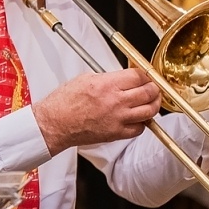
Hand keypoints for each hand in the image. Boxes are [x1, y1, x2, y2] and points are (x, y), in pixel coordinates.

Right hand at [32, 68, 160, 152]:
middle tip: (152, 88)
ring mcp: (117, 119)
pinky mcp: (116, 133)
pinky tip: (137, 118)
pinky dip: (142, 123)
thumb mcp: (86, 79)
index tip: (146, 76)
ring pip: (149, 111)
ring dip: (153, 105)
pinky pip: (139, 129)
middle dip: (154, 88)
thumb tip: (123, 78)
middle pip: (149, 92)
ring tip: (151, 102)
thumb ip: (109, 78)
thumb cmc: (64, 102)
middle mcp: (115, 101)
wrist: (54, 124)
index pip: (140, 76)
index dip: (147, 75)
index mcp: (107, 85)